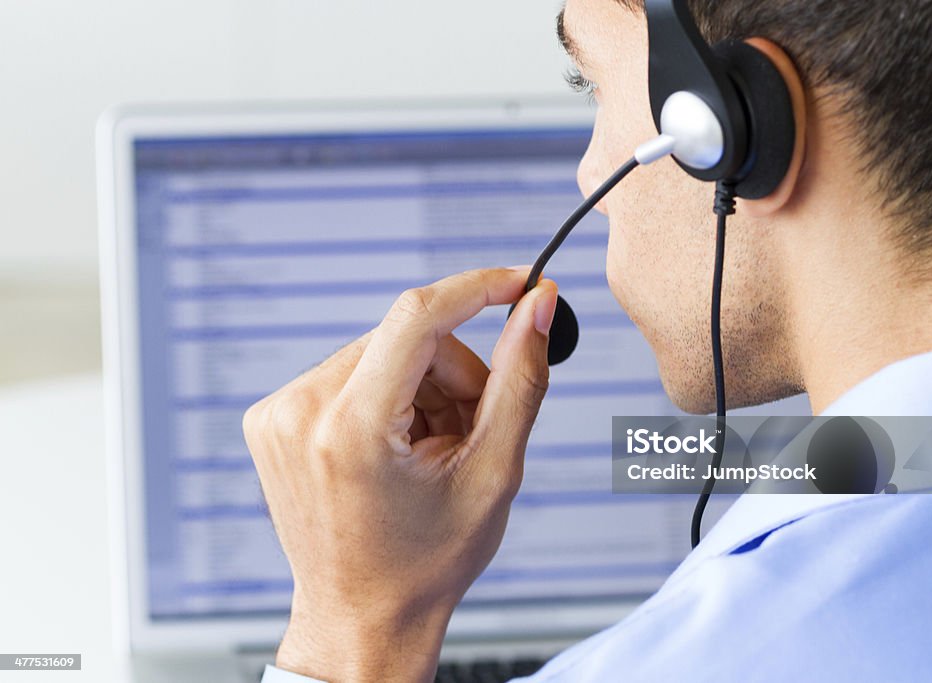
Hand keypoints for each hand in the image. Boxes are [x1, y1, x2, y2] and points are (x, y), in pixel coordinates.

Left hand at [242, 268, 557, 682]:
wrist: (360, 617)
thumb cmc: (425, 562)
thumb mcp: (492, 473)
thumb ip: (519, 379)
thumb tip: (538, 306)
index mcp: (350, 430)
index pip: (417, 315)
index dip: (477, 289)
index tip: (519, 285)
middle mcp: (300, 412)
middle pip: (406, 338)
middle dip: (455, 374)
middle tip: (471, 432)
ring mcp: (277, 413)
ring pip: (382, 352)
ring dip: (423, 388)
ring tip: (432, 452)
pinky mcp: (271, 416)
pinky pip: (351, 371)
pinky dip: (388, 395)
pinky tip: (399, 447)